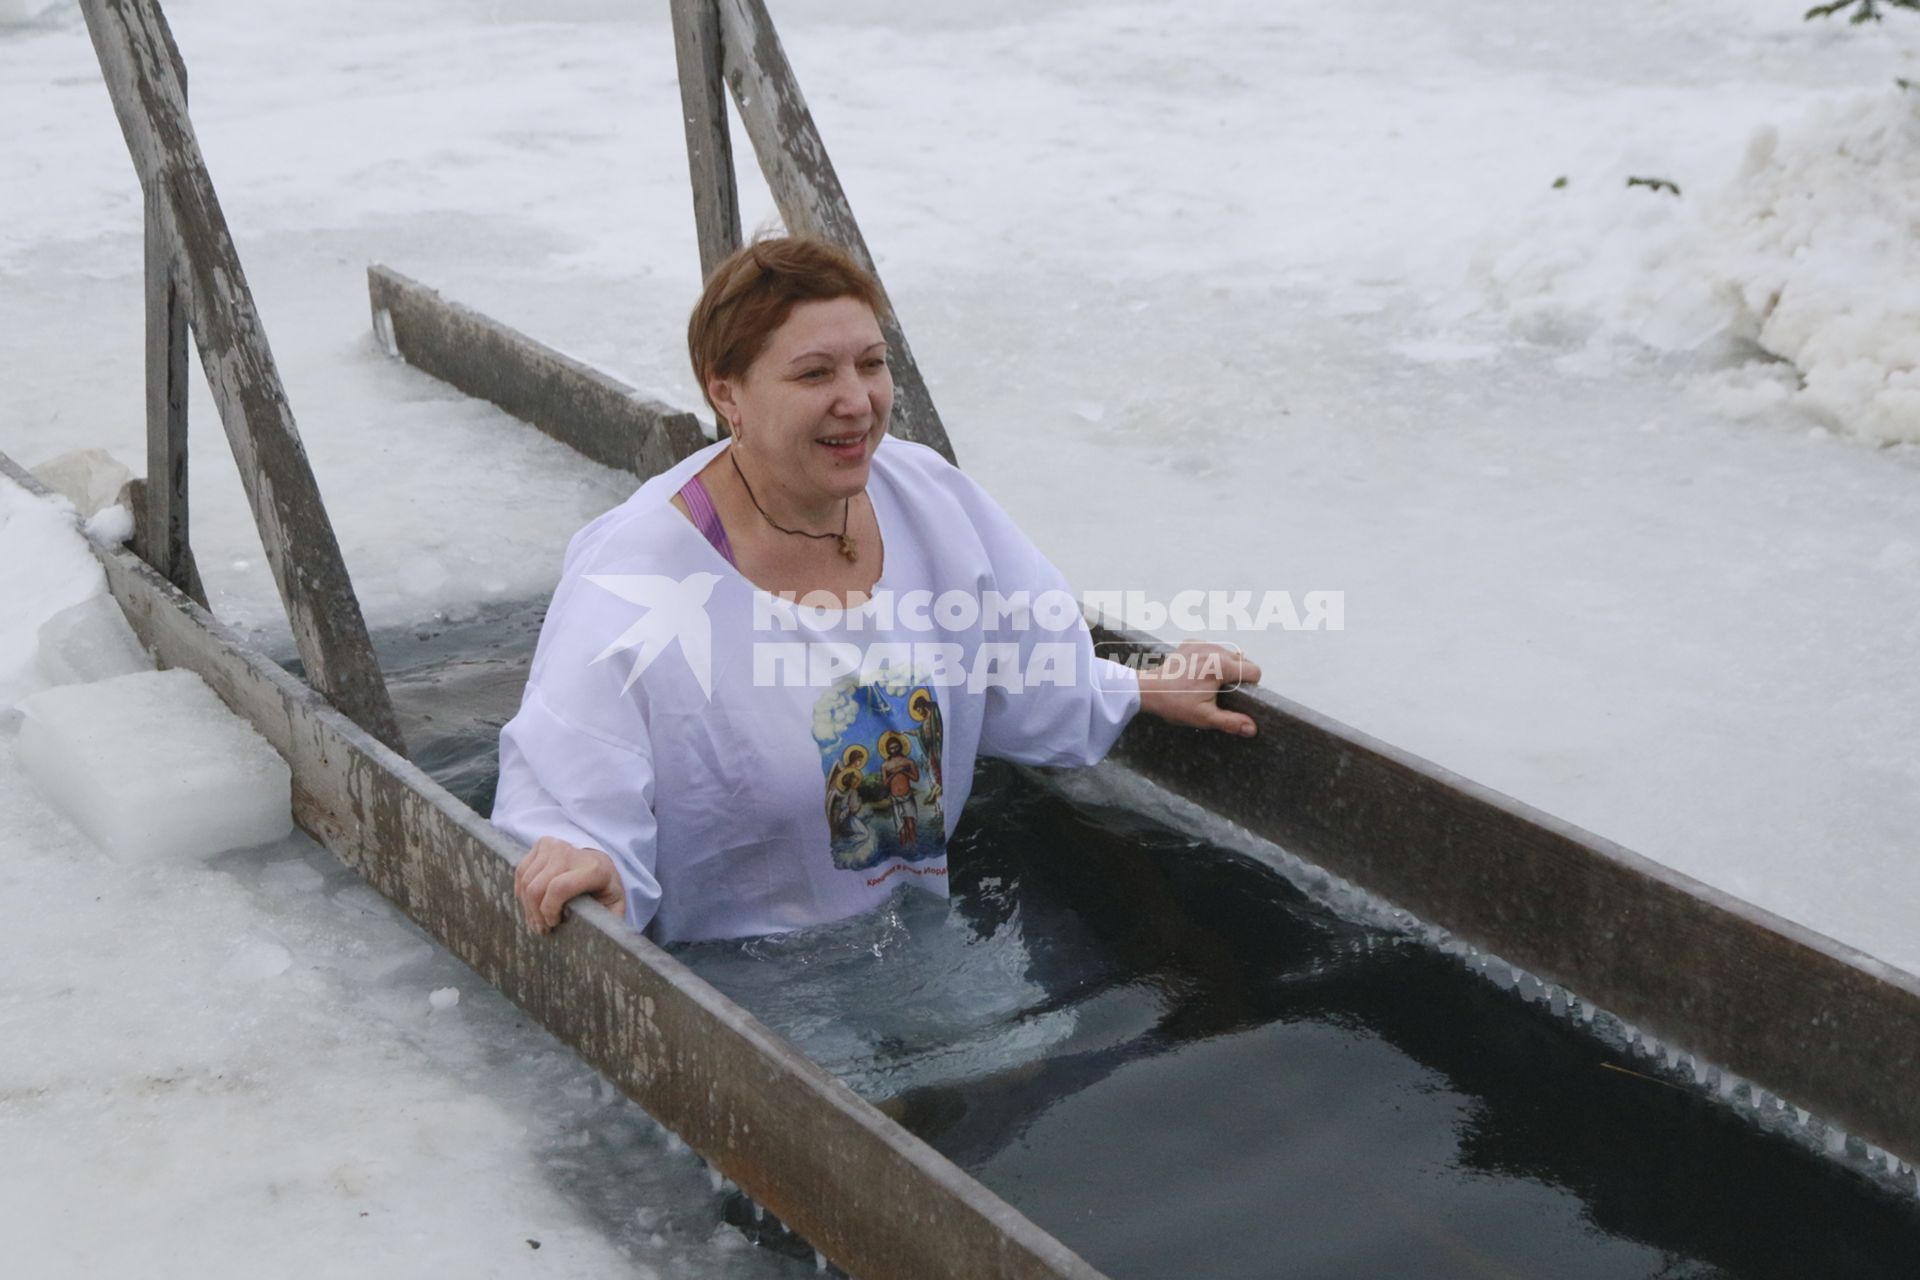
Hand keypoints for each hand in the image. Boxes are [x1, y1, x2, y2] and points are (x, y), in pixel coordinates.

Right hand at [514, 836, 624, 934]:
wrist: (600, 861)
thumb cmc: (605, 888)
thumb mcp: (614, 905)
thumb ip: (609, 922)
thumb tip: (605, 943)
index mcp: (593, 869)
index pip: (558, 889)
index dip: (549, 911)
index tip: (554, 924)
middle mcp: (571, 853)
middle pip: (537, 888)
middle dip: (536, 914)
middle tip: (543, 928)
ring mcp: (554, 845)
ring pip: (526, 882)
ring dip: (527, 906)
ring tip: (537, 920)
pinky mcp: (542, 844)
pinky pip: (521, 872)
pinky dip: (522, 892)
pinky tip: (532, 904)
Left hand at [1135, 641, 1262, 737]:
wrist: (1147, 690)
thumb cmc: (1175, 704)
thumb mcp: (1205, 717)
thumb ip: (1231, 722)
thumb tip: (1252, 728)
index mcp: (1221, 666)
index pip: (1254, 670)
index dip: (1250, 685)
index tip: (1236, 695)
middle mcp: (1214, 649)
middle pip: (1242, 661)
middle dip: (1237, 677)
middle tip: (1219, 692)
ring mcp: (1202, 644)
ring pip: (1227, 654)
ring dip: (1224, 667)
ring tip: (1207, 683)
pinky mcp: (1191, 643)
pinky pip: (1211, 649)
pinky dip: (1209, 660)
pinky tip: (1197, 673)